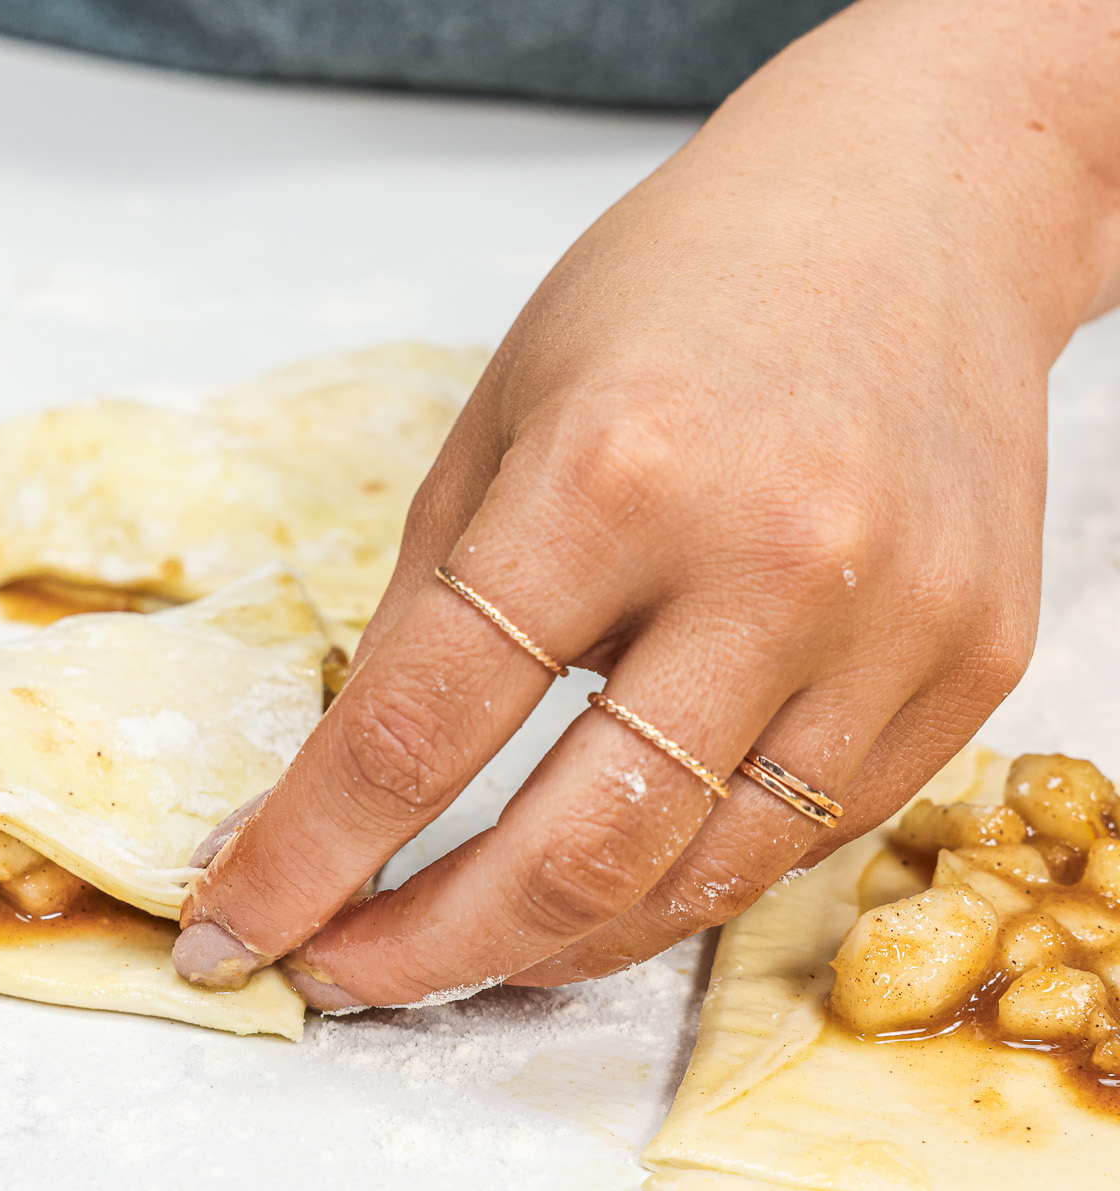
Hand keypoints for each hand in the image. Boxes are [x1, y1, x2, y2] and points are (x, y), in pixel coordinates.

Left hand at [173, 0, 1119, 1005]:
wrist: (918, 204)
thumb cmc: (679, 297)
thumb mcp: (500, 419)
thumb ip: (426, 611)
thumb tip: (333, 796)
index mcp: (613, 476)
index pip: (420, 731)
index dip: (304, 858)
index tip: (228, 928)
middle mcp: (771, 565)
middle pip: (573, 853)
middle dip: (425, 952)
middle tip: (341, 974)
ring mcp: (895, 630)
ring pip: (698, 884)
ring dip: (550, 948)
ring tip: (457, 946)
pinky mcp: (974, 670)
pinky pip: (803, 841)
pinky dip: (680, 882)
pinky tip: (601, 875)